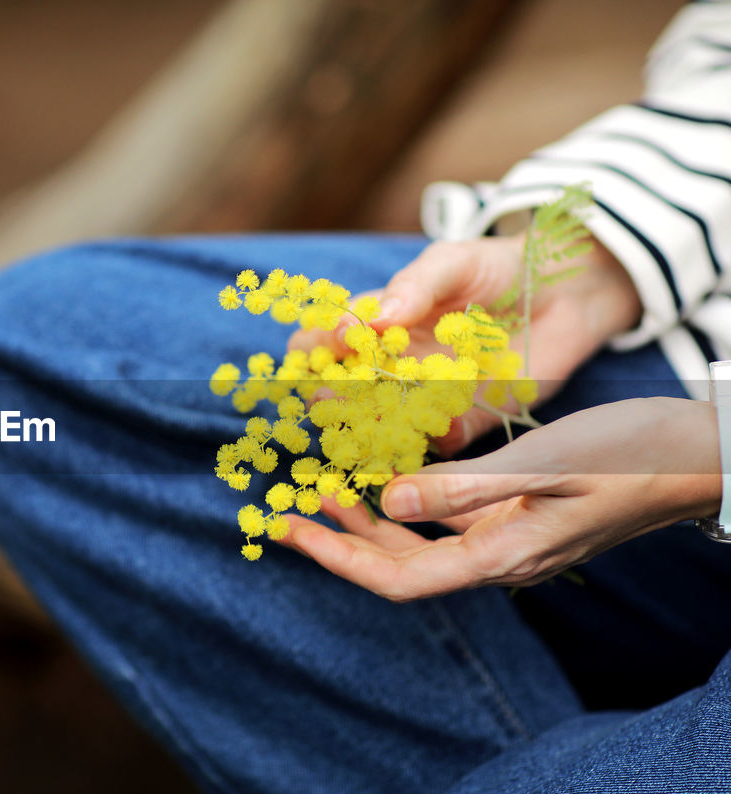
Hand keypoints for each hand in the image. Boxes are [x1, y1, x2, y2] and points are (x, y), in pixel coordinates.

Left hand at [274, 398, 720, 600]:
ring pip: (420, 542)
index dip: (337, 557)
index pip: (398, 577)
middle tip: (286, 506)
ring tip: (323, 486)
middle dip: (339, 540)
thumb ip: (462, 487)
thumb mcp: (543, 464)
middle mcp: (498, 559)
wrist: (700, 458)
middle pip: (399, 565)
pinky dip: (409, 500)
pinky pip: (447, 519)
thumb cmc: (631, 456)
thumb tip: (384, 502)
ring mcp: (509, 542)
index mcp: (500, 556)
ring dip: (368, 519)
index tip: (287, 529)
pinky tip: (387, 473)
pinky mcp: (519, 518)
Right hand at [289, 234, 642, 454]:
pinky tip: (433, 432)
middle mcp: (389, 368)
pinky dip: (430, 442)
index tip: (338, 340)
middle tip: (334, 395)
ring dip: (368, 430)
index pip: (320, 344)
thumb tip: (372, 320)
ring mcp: (423, 399)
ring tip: (369, 426)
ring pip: (377, 426)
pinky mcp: (464, 422)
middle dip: (329, 398)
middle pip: (337, 394)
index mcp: (375, 327)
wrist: (565, 290)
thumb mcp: (451, 262)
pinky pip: (437, 442)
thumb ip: (414, 286)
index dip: (316, 347)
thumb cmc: (496, 267)